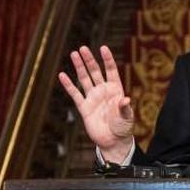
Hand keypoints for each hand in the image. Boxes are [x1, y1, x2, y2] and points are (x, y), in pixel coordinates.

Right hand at [58, 45, 134, 161]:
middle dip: (89, 60)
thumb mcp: (126, 117)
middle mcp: (103, 91)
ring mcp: (93, 98)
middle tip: (82, 48)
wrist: (113, 141)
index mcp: (116, 90)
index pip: (111, 70)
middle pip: (95, 72)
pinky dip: (68, 85)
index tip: (103, 48)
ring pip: (84, 79)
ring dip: (79, 67)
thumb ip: (124, 107)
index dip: (107, 59)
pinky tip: (62, 75)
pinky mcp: (84, 108)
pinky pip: (75, 94)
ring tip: (73, 54)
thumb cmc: (123, 127)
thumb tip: (126, 99)